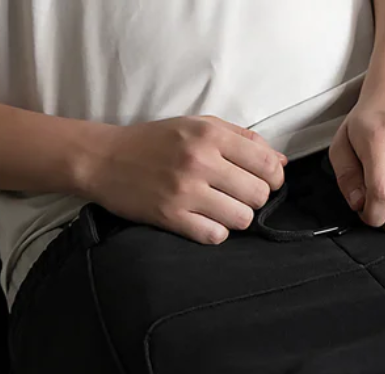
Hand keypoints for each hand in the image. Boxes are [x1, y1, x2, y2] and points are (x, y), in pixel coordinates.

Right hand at [79, 114, 287, 244]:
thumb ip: (241, 140)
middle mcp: (199, 160)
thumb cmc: (156, 142)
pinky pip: (216, 236)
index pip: (267, 165)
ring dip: (235, 218)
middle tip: (234, 196)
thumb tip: (281, 162)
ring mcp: (185, 190)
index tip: (262, 182)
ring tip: (218, 209)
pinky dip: (214, 232)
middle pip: (258, 195)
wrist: (103, 159)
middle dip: (252, 200)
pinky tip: (203, 221)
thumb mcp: (197, 126)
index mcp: (209, 134)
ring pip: (241, 219)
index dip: (273, 179)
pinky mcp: (172, 216)